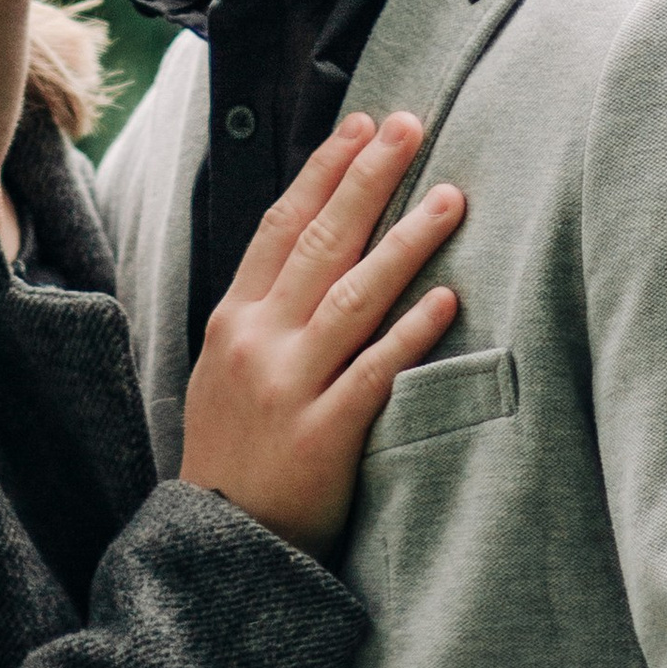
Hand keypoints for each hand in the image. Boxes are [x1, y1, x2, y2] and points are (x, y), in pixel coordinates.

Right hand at [180, 109, 464, 546]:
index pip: (281, 224)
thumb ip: (265, 310)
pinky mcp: (323, 436)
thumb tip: (316, 245)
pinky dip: (410, 332)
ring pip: (353, 296)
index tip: (360, 125)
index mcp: (233, 319)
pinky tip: (446, 298)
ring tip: (449, 197)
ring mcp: (288, 387)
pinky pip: (374, 372)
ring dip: (405, 241)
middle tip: (409, 126)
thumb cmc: (234, 450)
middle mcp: (257, 342)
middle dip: (367, 177)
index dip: (323, 171)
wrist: (217, 542)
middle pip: (320, 242)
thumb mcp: (223, 367)